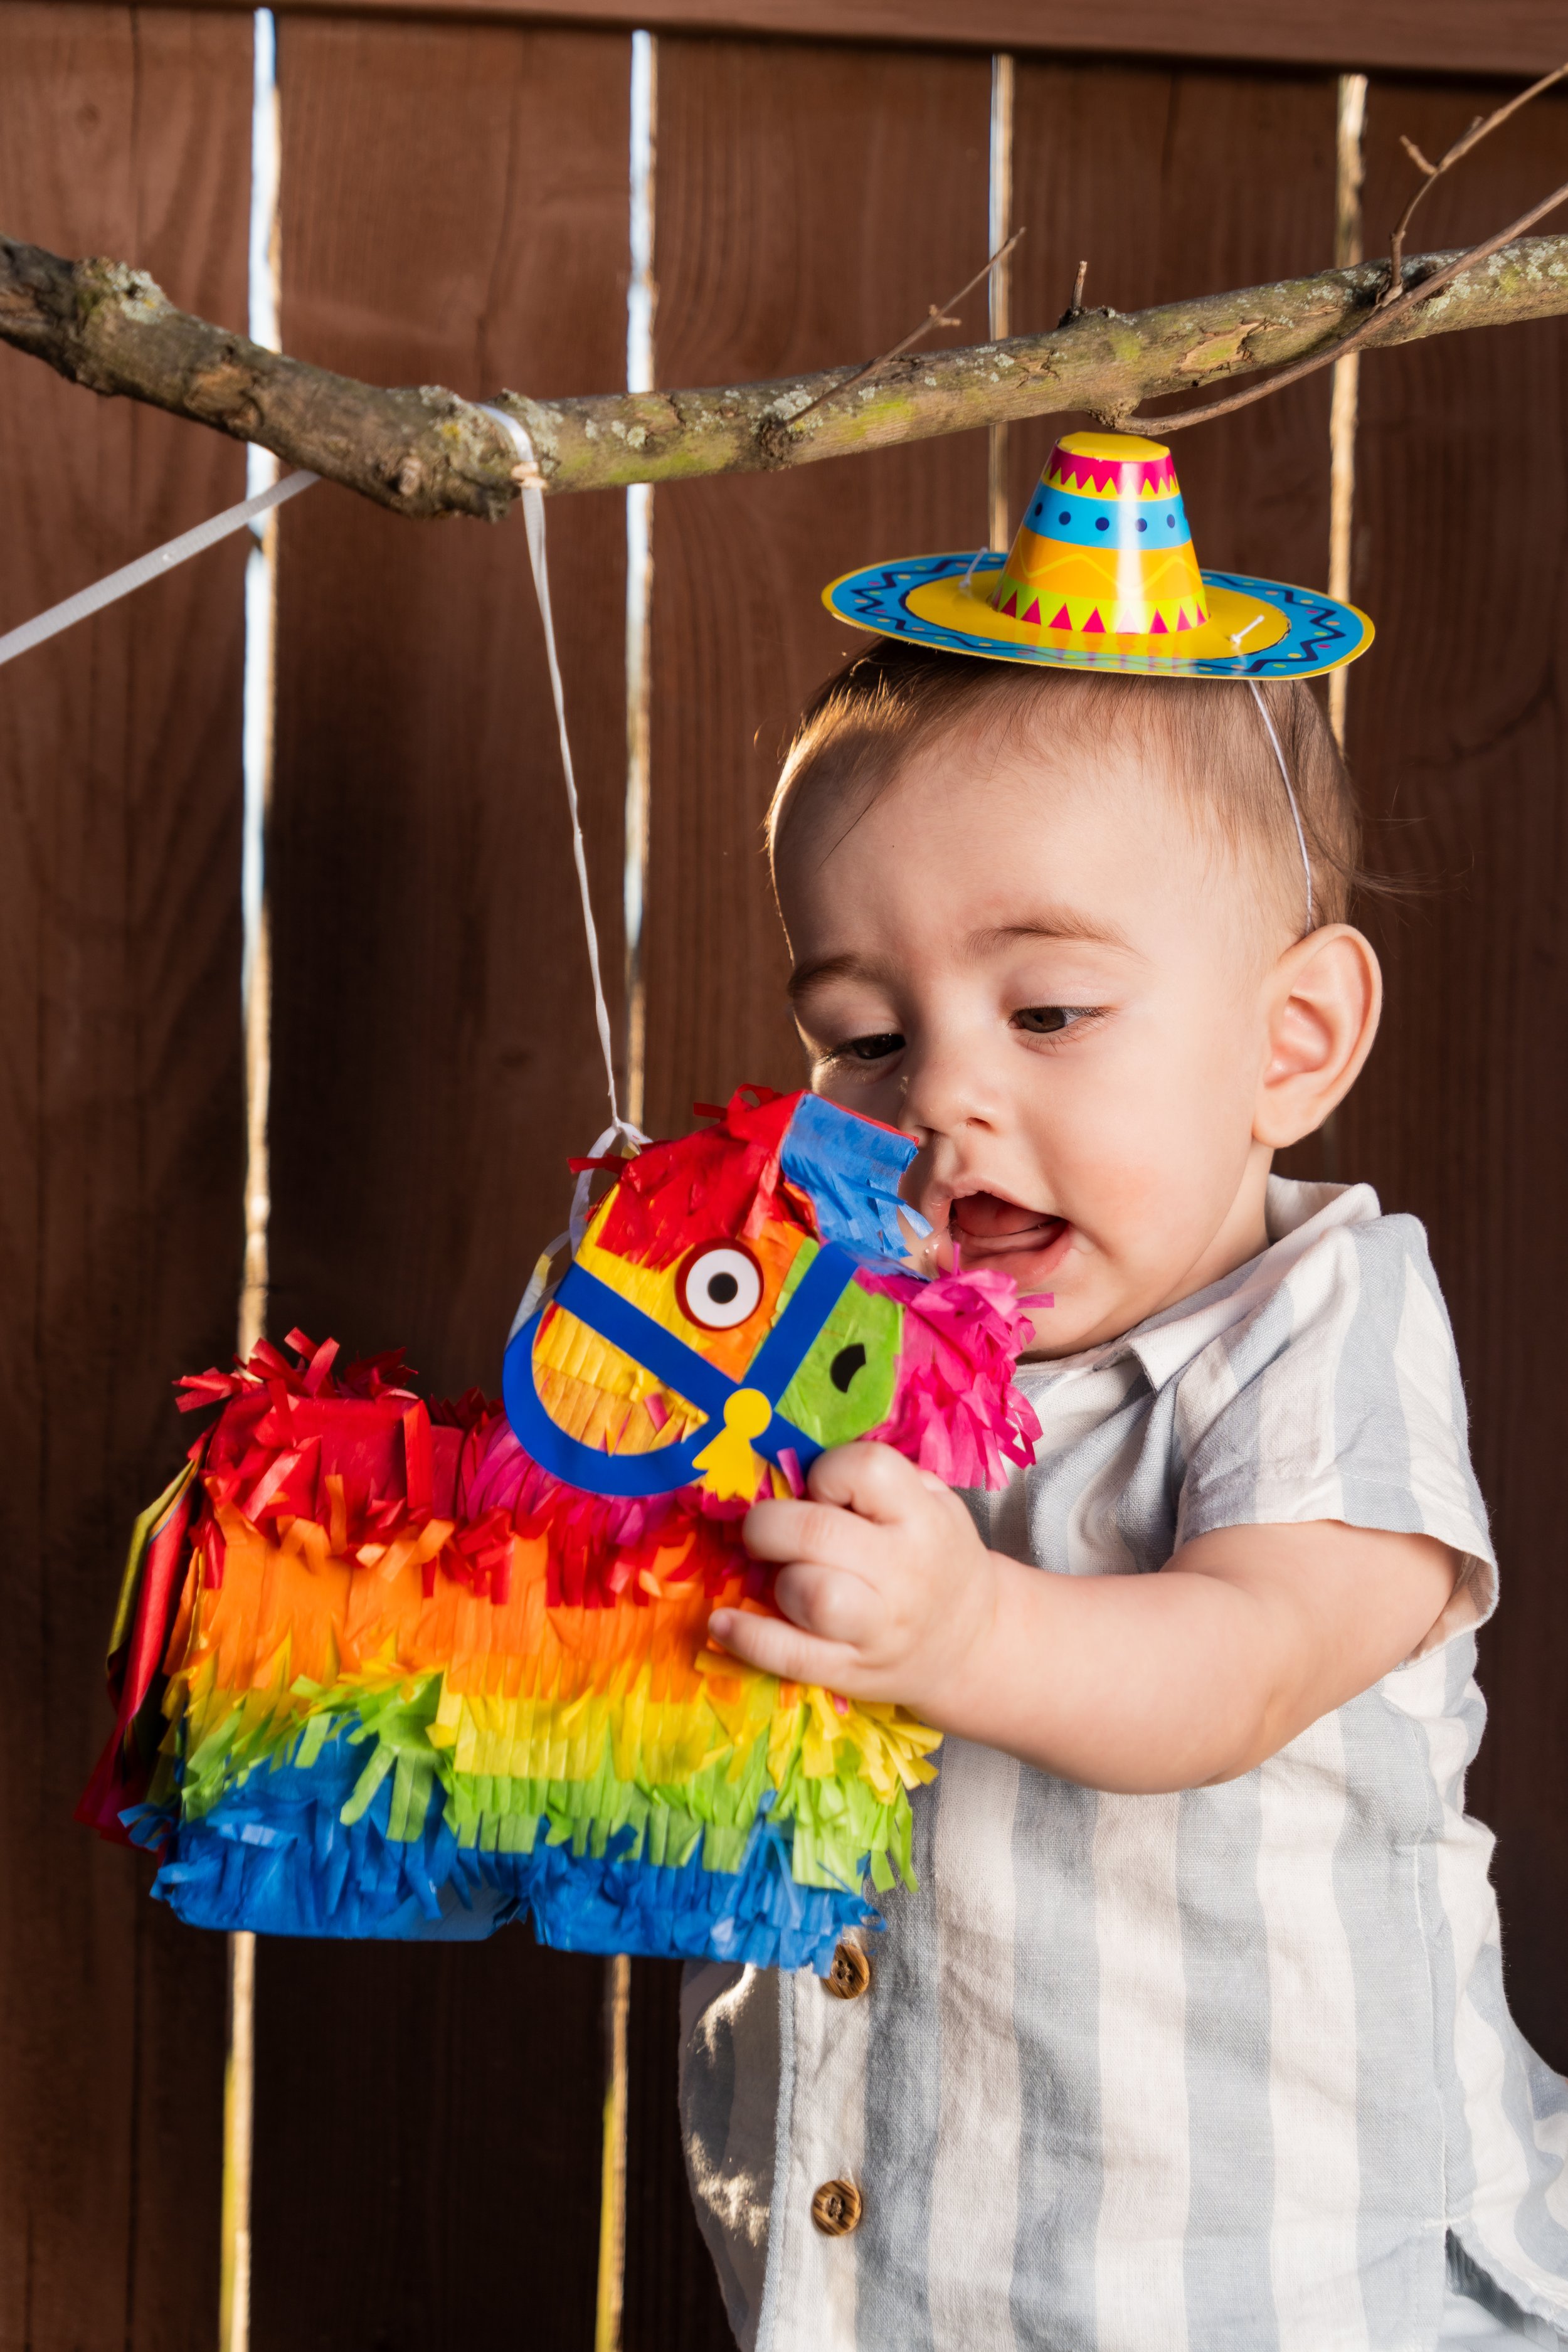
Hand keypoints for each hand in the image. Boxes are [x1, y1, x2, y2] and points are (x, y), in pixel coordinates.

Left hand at [710, 1441, 1000, 1716]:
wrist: (972, 1643)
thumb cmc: (936, 1558)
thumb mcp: (932, 1504)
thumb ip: (878, 1481)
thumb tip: (793, 1461)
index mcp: (924, 1518)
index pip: (865, 1470)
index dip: (827, 1472)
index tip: (819, 1490)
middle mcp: (904, 1571)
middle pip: (818, 1533)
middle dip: (771, 1523)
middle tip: (767, 1529)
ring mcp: (878, 1627)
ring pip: (810, 1596)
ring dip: (775, 1580)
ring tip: (776, 1576)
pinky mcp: (851, 1671)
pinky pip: (789, 1656)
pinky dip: (746, 1638)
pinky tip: (722, 1623)